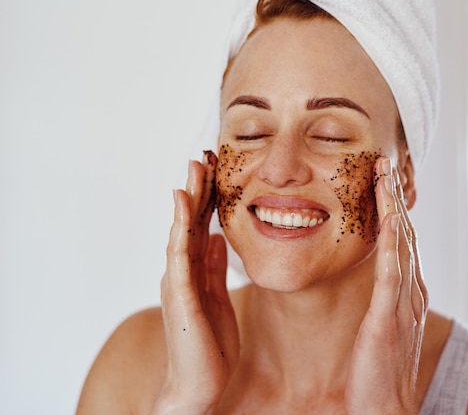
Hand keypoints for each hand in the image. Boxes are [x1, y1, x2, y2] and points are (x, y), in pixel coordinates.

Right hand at [152, 151, 238, 413]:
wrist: (199, 386)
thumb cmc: (209, 344)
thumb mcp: (217, 296)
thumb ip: (213, 267)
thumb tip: (215, 236)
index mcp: (194, 272)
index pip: (200, 226)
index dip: (208, 196)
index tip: (216, 167)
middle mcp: (181, 272)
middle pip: (188, 222)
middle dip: (197, 187)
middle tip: (204, 154)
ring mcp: (178, 283)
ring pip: (181, 231)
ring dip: (188, 199)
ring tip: (194, 168)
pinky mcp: (181, 297)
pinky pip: (180, 256)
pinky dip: (180, 228)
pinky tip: (183, 206)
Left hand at [344, 157, 427, 413]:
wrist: (384, 409)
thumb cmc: (377, 371)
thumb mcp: (382, 325)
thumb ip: (385, 299)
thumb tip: (380, 277)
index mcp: (407, 293)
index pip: (402, 242)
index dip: (394, 209)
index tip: (383, 180)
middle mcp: (411, 292)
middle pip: (406, 234)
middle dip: (396, 198)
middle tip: (386, 163)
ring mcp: (403, 303)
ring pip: (402, 244)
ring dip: (394, 208)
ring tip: (386, 175)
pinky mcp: (390, 317)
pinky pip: (392, 271)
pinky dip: (393, 240)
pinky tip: (389, 216)